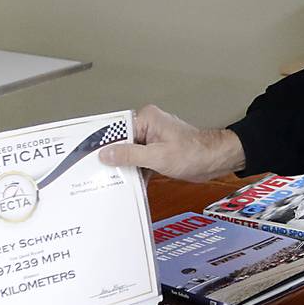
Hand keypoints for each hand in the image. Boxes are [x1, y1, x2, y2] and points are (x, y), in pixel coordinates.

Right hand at [98, 104, 245, 181]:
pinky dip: (136, 173)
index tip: (88, 156)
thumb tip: (106, 154)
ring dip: (125, 168)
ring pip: (131, 154)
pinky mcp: (158, 152)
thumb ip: (130, 155)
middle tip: (95, 173)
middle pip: (122, 143)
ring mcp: (153, 140)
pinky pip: (141, 162)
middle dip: (112, 159)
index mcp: (147, 119)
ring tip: (109, 181)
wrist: (216, 160)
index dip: (103, 144)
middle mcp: (148, 126)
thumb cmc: (193, 153)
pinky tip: (129, 185)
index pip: (117, 130)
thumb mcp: (157, 156)